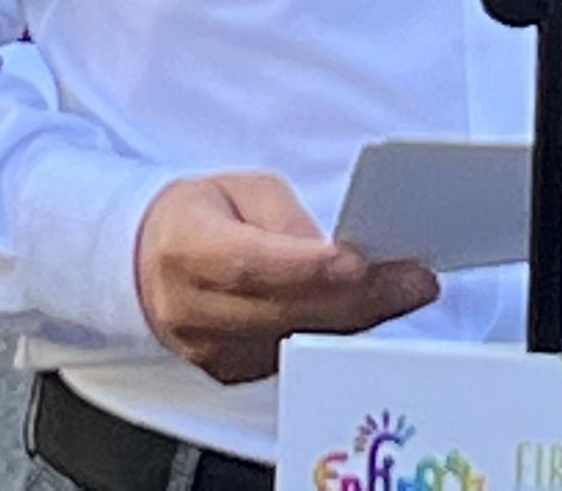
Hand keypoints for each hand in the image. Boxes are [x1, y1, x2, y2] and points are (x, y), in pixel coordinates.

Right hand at [134, 173, 437, 384]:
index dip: (307, 269)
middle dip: (359, 297)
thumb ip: (284, 219)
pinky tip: (368, 307)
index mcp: (187, 250)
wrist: (146, 263)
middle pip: (286, 313)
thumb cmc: (198, 216)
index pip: (251, 267)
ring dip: (358, 317)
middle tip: (415, 279)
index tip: (359, 262)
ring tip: (407, 288)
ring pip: (298, 341)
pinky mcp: (230, 372)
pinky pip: (293, 356)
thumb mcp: (237, 189)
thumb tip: (333, 252)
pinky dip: (334, 332)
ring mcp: (211, 350)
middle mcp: (194, 310)